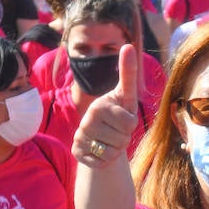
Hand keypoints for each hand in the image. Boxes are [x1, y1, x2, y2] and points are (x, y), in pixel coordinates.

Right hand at [73, 45, 137, 167]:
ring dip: (116, 149)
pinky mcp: (77, 152)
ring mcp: (80, 136)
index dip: (131, 125)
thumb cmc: (117, 114)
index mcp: (100, 104)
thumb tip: (129, 45)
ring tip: (109, 140)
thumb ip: (128, 73)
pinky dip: (106, 160)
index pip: (130, 123)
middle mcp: (87, 119)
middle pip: (123, 139)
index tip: (122, 118)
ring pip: (113, 152)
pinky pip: (102, 163)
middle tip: (116, 131)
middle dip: (124, 138)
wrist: (100, 137)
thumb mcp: (126, 96)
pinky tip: (100, 150)